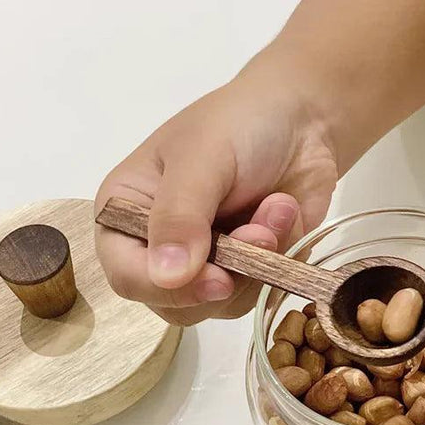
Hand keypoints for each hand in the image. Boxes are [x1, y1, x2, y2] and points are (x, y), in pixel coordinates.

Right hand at [94, 68, 337, 325]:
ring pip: (220, 305)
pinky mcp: (241, 275)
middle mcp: (155, 248)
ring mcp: (201, 266)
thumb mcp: (202, 158)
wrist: (301, 119)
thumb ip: (180, 215)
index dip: (168, 288)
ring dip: (258, 263)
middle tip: (260, 232)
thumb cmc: (239, 125)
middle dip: (226, 274)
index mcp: (124, 214)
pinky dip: (278, 260)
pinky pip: (256, 295)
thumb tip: (167, 277)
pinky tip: (283, 216)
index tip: (218, 279)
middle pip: (175, 303)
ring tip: (276, 209)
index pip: (126, 276)